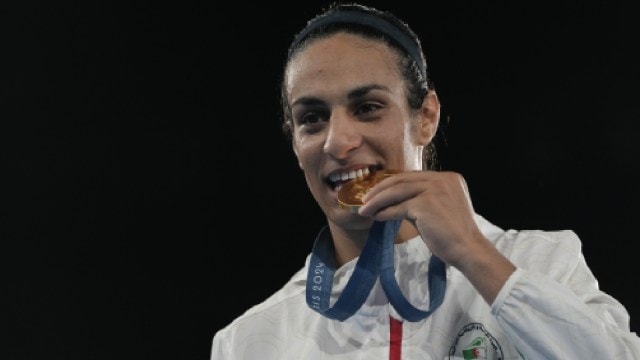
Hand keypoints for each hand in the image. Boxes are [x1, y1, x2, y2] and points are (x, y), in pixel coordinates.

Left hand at [357, 170, 514, 303]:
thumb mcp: (438, 210)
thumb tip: (392, 202)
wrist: (468, 250)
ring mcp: (434, 189)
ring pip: (397, 191)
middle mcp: (442, 179)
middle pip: (402, 179)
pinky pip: (399, 207)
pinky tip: (376, 217)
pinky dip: (385, 212)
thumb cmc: (454, 235)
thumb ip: (420, 201)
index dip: (393, 183)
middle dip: (380, 189)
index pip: (413, 176)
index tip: (378, 191)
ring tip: (365, 209)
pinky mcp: (425, 204)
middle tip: (365, 199)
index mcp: (449, 178)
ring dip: (378, 200)